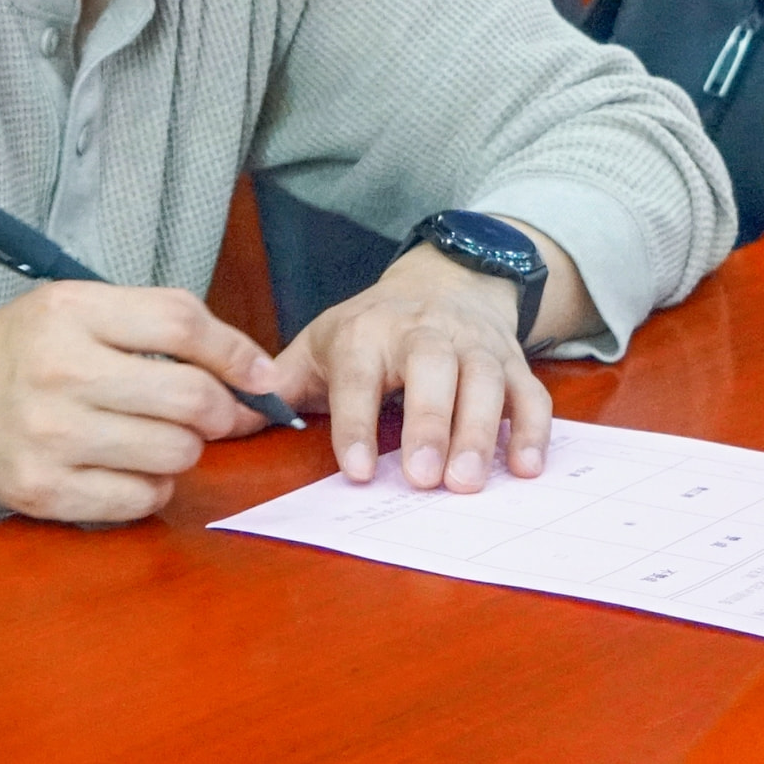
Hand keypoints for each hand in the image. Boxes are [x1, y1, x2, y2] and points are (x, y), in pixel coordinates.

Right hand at [0, 279, 286, 526]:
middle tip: (215, 415)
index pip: (182, 324)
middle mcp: (58, 372)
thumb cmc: (13, 357)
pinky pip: (141, 499)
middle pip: (190, 398)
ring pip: (175, 454)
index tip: (259, 376)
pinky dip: (152, 488)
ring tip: (157, 438)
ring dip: (184, 450)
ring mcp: (49, 437)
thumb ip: (150, 323)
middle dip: (220, 412)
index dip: (237, 353)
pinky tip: (129, 470)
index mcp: (68, 312)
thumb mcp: (68, 309)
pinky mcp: (44, 492)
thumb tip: (250, 370)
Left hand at [267, 231, 570, 493]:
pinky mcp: (512, 362)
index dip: (356, 422)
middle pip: (431, 370)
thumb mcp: (321, 344)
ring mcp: (474, 346)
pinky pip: (530, 393)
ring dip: (481, 432)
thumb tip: (231, 416)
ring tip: (470, 483)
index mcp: (367, 331)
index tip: (356, 470)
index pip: (359, 375)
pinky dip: (533, 430)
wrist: (443, 281)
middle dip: (430, 424)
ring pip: (484, 381)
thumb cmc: (372, 329)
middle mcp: (424, 333)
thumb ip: (281, 384)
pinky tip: (526, 467)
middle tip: (425, 480)